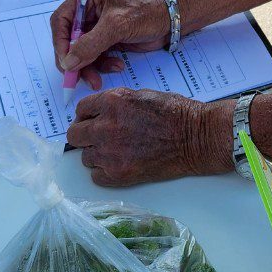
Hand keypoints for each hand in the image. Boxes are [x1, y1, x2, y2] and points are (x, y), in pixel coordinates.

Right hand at [50, 0, 170, 89]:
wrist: (171, 21)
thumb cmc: (147, 12)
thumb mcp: (117, 26)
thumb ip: (91, 44)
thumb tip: (68, 63)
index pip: (61, 20)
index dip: (60, 42)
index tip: (65, 62)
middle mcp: (88, 11)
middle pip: (69, 40)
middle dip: (75, 60)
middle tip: (78, 77)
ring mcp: (97, 27)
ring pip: (81, 53)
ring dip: (89, 67)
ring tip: (99, 79)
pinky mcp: (107, 40)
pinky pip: (95, 57)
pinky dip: (102, 65)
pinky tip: (117, 66)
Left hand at [64, 88, 233, 185]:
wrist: (196, 138)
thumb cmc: (176, 114)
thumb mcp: (142, 95)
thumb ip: (116, 103)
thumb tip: (99, 112)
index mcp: (112, 102)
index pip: (81, 109)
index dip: (86, 115)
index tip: (91, 120)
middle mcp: (105, 127)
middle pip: (75, 135)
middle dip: (85, 135)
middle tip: (98, 138)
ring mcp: (110, 153)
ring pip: (85, 157)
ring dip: (96, 154)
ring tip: (116, 151)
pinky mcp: (118, 174)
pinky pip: (95, 176)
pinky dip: (104, 172)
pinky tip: (119, 164)